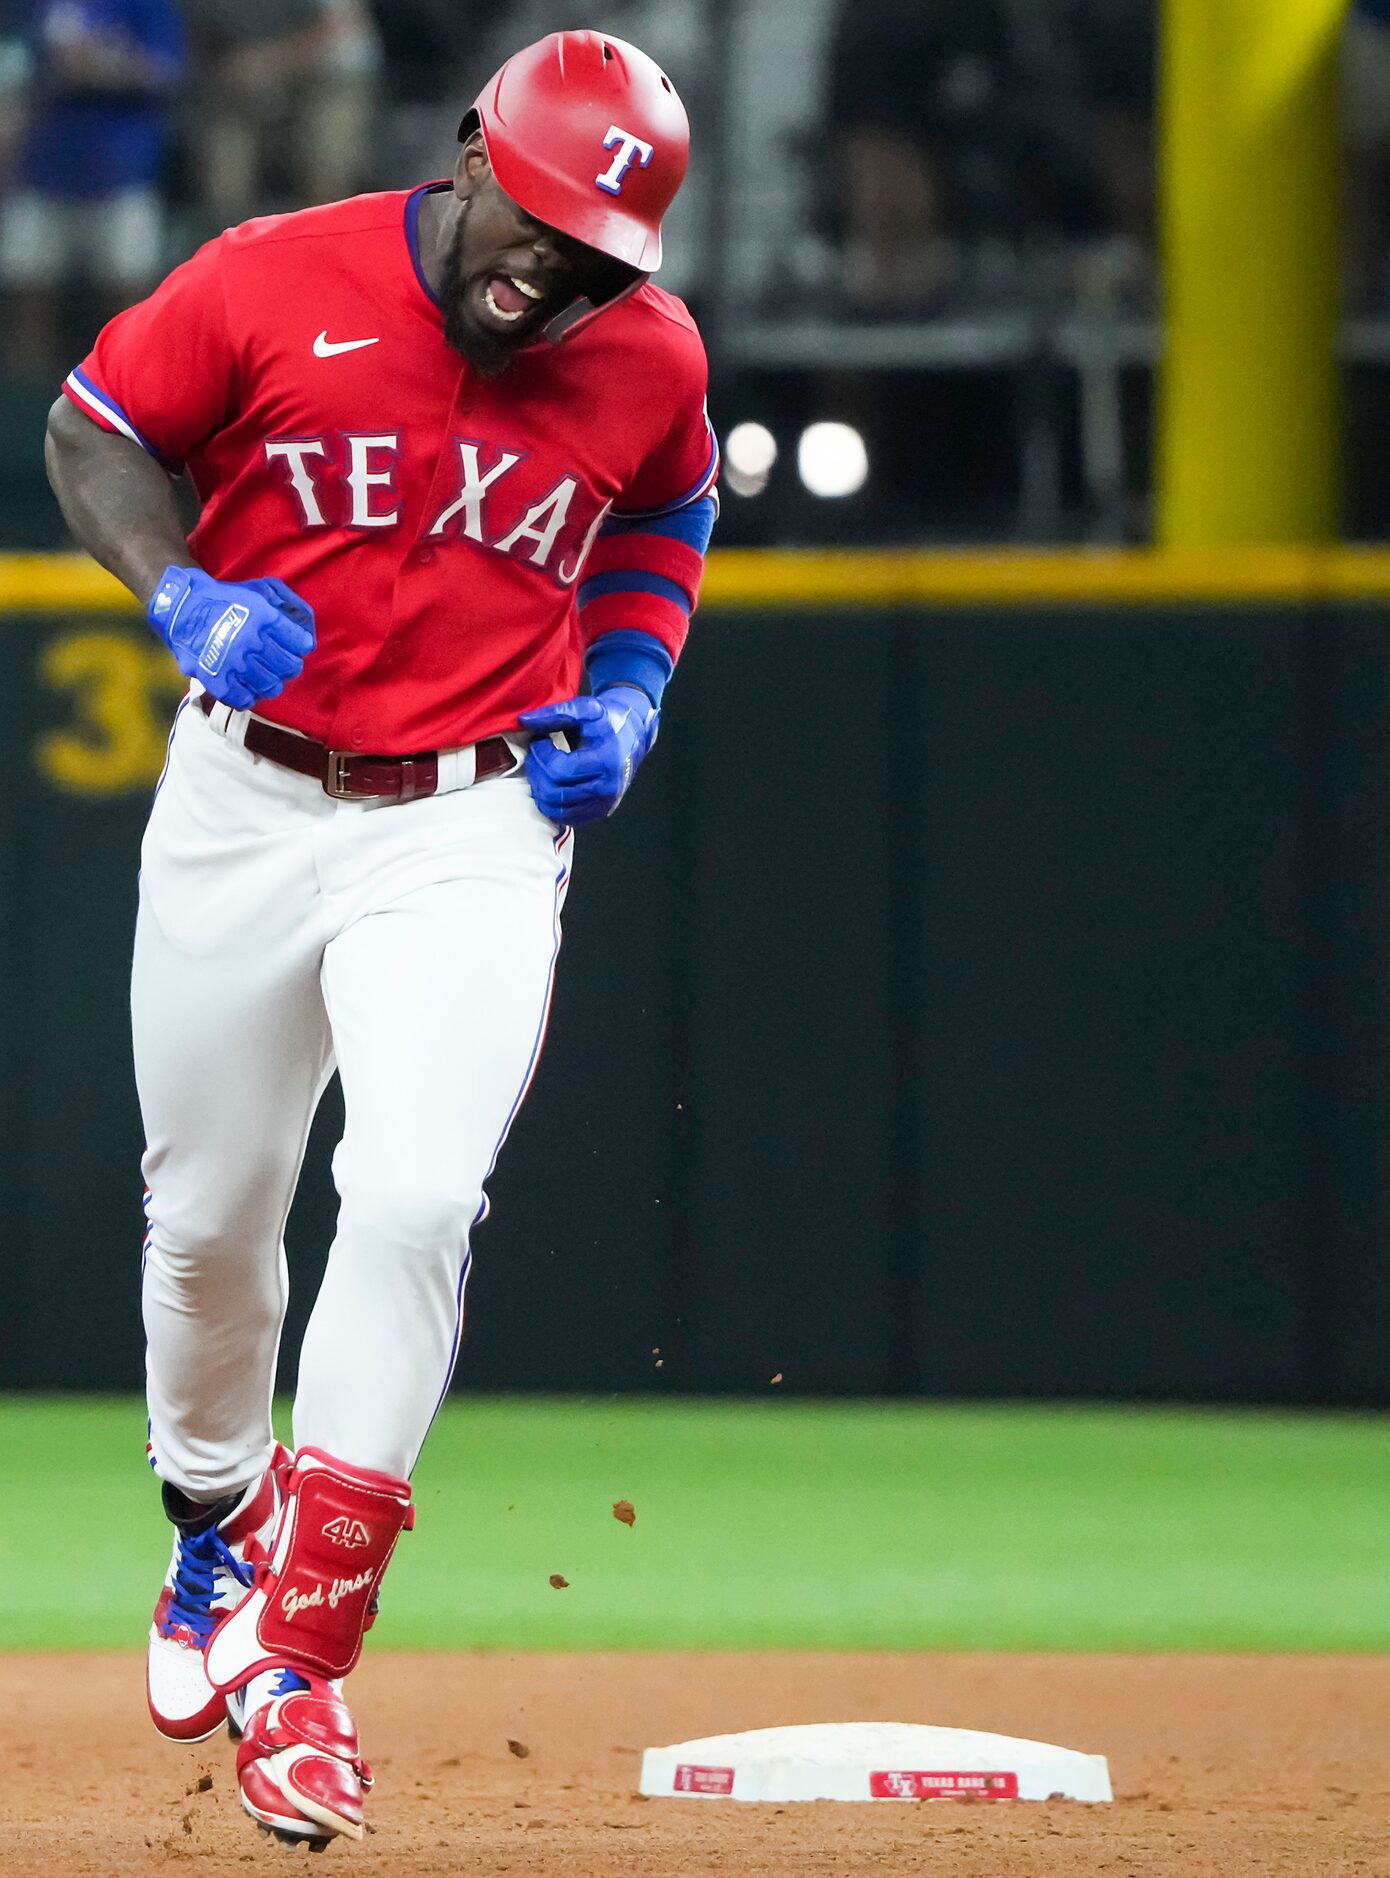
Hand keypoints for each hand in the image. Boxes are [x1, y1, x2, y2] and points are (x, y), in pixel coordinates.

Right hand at [148, 567, 315, 710]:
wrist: (182, 608)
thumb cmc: (226, 600)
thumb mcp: (260, 590)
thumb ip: (287, 605)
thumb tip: (307, 633)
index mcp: (263, 616)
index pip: (301, 643)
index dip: (301, 645)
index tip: (294, 644)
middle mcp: (249, 640)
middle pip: (290, 667)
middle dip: (289, 665)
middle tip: (280, 662)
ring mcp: (232, 662)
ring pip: (271, 686)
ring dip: (272, 682)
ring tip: (263, 674)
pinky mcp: (216, 679)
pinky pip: (245, 700)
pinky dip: (249, 696)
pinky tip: (246, 685)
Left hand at [519, 686, 659, 826]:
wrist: (632, 736)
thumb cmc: (607, 722)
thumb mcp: (585, 709)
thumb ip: (554, 713)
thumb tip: (523, 721)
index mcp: (606, 761)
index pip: (559, 769)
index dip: (542, 755)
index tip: (541, 741)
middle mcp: (607, 788)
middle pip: (554, 792)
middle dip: (537, 772)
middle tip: (538, 755)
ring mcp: (603, 804)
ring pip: (555, 809)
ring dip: (540, 788)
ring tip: (544, 768)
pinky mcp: (597, 813)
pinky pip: (563, 818)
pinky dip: (550, 802)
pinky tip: (551, 782)